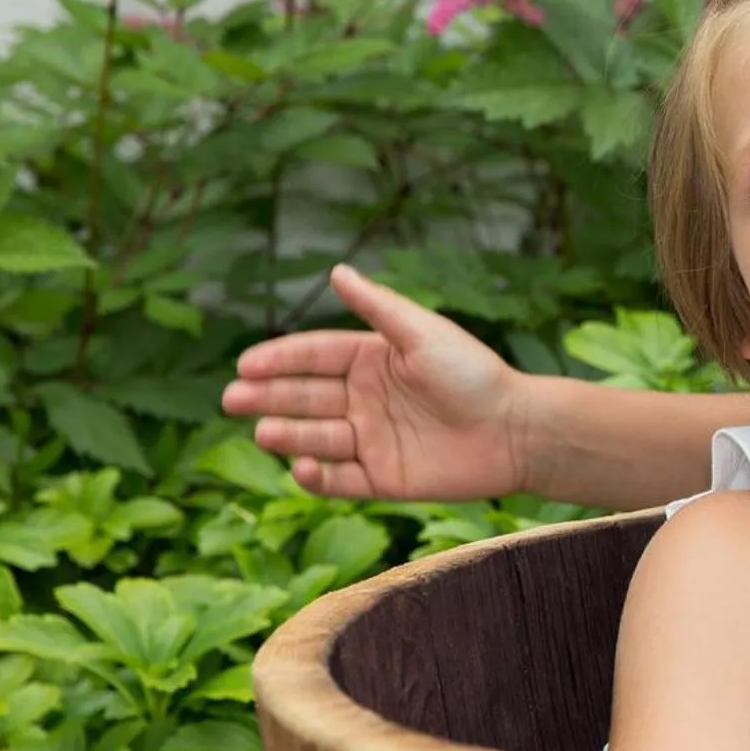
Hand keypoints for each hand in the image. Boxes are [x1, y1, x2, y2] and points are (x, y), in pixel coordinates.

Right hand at [220, 264, 526, 500]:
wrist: (516, 430)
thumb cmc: (474, 374)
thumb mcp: (424, 334)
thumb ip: (380, 308)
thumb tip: (336, 270)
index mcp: (372, 359)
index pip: (314, 356)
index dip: (279, 359)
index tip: (246, 363)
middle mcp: (365, 399)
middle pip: (305, 396)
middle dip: (267, 396)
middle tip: (232, 399)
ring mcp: (371, 439)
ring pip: (316, 438)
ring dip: (288, 434)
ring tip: (266, 431)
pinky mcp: (383, 477)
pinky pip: (341, 480)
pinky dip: (318, 477)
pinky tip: (303, 467)